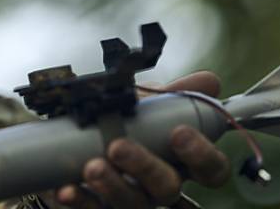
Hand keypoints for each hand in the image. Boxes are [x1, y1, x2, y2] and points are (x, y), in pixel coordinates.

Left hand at [55, 72, 230, 207]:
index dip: (202, 155)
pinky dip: (81, 200)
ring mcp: (133, 201)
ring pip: (133, 204)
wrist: (79, 146)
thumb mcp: (148, 107)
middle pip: (168, 188)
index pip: (211, 170)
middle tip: (118, 146)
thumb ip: (175, 95)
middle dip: (145, 167)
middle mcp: (161, 187)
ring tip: (92, 166)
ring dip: (112, 185)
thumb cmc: (124, 126)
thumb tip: (209, 82)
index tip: (179, 133)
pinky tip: (68, 189)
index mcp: (181, 162)